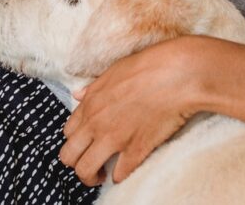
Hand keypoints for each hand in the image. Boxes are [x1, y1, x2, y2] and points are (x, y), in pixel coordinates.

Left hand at [59, 36, 203, 186]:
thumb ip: (93, 88)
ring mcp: (114, 139)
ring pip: (85, 170)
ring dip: (91, 176)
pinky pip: (118, 175)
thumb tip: (78, 95)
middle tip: (89, 164)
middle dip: (76, 163)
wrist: (176, 75)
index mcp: (90, 104)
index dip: (75, 141)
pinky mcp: (135, 151)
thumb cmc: (148, 67)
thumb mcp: (113, 71)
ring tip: (101, 175)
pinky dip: (120, 176)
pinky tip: (124, 171)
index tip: (85, 144)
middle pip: (69, 156)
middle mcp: (96, 124)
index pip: (68, 133)